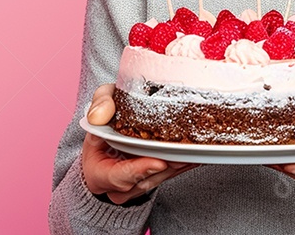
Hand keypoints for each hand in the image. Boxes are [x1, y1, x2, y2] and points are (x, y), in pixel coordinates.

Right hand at [82, 84, 196, 203]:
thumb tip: (100, 116)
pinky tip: (196, 154)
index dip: (139, 169)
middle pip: (146, 179)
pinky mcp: (152, 183)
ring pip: (161, 178)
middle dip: (167, 165)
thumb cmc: (102, 125)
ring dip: (179, 165)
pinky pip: (169, 176)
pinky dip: (182, 164)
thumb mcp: (98, 108)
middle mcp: (118, 186)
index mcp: (98, 173)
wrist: (106, 141)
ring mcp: (136, 188)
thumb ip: (100, 107)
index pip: (119, 176)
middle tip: (185, 154)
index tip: (159, 162)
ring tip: (195, 151)